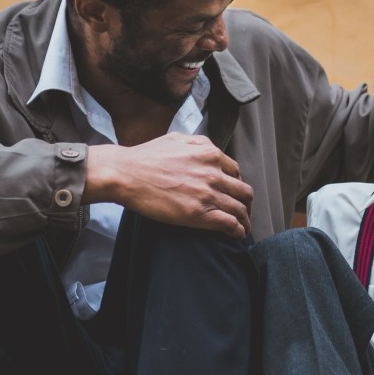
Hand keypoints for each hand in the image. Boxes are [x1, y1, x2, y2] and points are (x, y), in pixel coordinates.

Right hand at [84, 133, 252, 239]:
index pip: (236, 172)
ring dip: (245, 220)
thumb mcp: (176, 139)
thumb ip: (197, 143)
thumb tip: (207, 148)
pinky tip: (237, 236)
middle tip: (243, 212)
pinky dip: (238, 231)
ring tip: (243, 228)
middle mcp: (213, 173)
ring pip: (240, 210)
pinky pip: (230, 224)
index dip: (237, 185)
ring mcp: (208, 194)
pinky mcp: (199, 214)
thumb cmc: (145, 157)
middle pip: (244, 192)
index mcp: (210, 154)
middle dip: (246, 204)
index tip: (233, 194)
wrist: (127, 174)